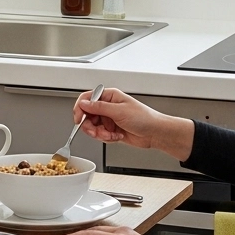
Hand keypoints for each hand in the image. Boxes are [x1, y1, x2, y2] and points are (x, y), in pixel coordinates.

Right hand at [73, 87, 193, 160]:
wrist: (155, 133)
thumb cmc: (144, 118)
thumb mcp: (119, 111)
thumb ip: (99, 108)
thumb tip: (84, 104)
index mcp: (109, 96)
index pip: (87, 99)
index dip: (80, 109)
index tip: (79, 119)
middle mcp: (107, 106)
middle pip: (87, 115)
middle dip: (91, 126)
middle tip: (96, 131)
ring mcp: (109, 118)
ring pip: (92, 127)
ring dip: (100, 134)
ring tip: (111, 134)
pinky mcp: (111, 129)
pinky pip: (100, 135)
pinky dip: (106, 138)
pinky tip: (117, 136)